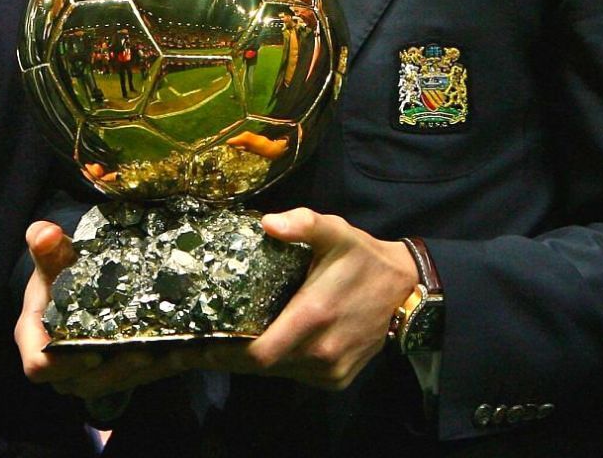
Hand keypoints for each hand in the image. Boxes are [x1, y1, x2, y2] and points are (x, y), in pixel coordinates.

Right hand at [14, 220, 200, 400]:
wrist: (77, 287)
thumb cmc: (60, 275)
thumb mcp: (53, 261)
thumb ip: (47, 248)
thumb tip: (45, 232)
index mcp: (37, 342)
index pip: (40, 366)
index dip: (64, 365)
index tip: (92, 352)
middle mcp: (64, 367)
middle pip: (86, 382)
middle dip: (117, 370)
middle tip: (143, 352)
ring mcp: (93, 375)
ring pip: (118, 383)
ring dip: (148, 371)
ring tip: (173, 351)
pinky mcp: (121, 374)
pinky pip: (143, 377)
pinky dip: (167, 365)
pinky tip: (191, 350)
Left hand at [201, 208, 418, 389]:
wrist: (405, 291)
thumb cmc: (363, 258)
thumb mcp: (334, 231)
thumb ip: (302, 223)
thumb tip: (267, 223)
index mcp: (313, 317)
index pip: (258, 354)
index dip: (225, 354)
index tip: (198, 345)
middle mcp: (321, 352)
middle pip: (261, 368)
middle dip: (231, 357)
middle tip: (202, 344)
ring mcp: (331, 371)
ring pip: (279, 374)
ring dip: (256, 361)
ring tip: (231, 342)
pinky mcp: (339, 380)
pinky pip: (298, 377)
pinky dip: (281, 364)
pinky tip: (272, 344)